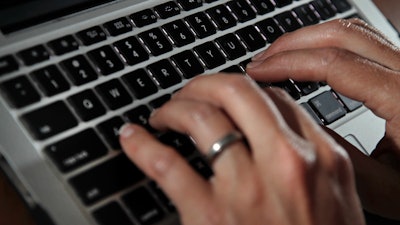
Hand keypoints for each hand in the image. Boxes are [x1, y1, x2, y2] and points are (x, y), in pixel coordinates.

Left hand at [120, 74, 364, 224]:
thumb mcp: (339, 201)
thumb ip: (315, 160)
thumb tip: (282, 130)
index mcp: (322, 158)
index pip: (275, 98)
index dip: (244, 88)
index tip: (227, 95)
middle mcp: (285, 163)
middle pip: (236, 92)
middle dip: (203, 84)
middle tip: (189, 93)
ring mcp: (246, 188)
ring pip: (200, 117)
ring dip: (174, 107)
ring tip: (163, 115)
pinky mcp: (210, 217)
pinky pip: (167, 166)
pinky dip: (143, 146)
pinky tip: (132, 138)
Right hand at [246, 18, 399, 219]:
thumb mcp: (385, 187)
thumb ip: (336, 155)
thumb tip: (293, 123)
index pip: (335, 64)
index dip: (288, 62)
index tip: (258, 70)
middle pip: (342, 34)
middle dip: (292, 43)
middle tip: (261, 60)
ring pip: (353, 32)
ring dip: (309, 40)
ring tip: (279, 57)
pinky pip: (363, 42)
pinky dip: (328, 45)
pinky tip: (310, 59)